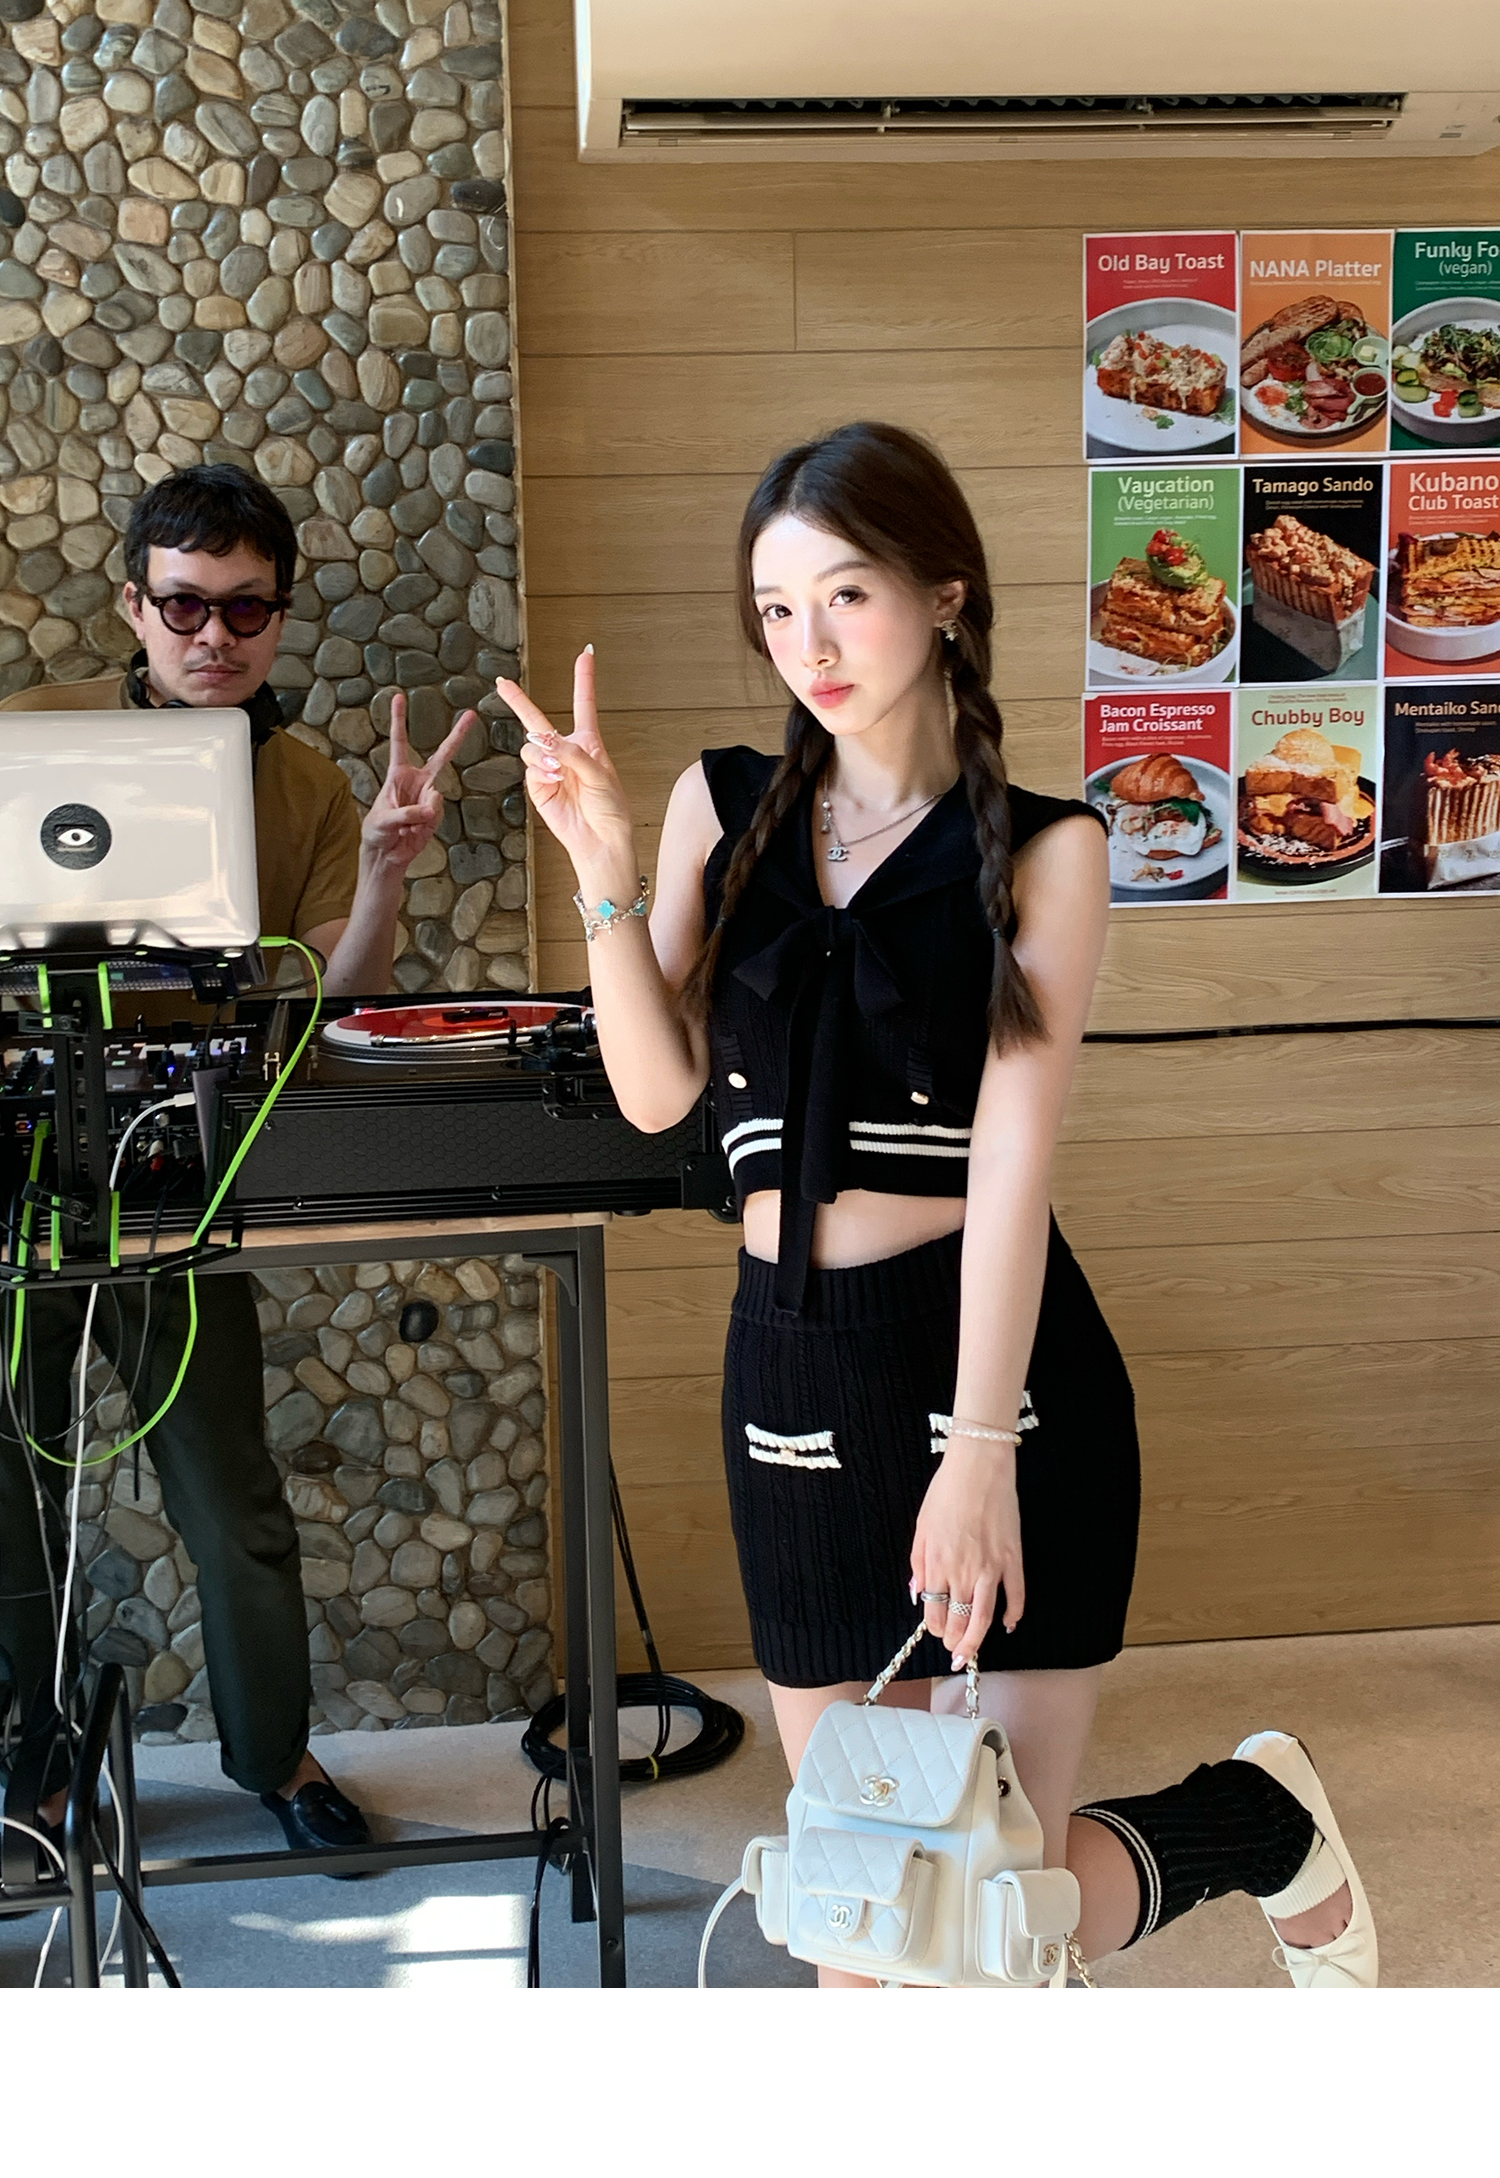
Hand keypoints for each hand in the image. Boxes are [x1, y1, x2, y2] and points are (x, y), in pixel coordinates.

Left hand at [362, 692, 475, 872]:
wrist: (386, 856)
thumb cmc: (377, 832)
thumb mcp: (383, 820)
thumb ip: (406, 813)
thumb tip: (431, 808)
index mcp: (398, 774)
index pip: (399, 742)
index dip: (399, 720)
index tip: (399, 696)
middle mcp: (417, 781)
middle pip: (442, 755)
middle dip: (457, 736)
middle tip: (472, 715)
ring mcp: (429, 798)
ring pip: (435, 798)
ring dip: (419, 815)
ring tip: (403, 828)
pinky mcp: (436, 816)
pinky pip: (436, 815)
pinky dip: (423, 826)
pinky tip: (412, 833)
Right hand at [504, 649, 636, 884]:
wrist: (600, 840)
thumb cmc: (610, 808)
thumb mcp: (600, 774)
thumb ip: (573, 753)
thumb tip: (544, 742)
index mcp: (588, 743)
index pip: (584, 704)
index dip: (583, 678)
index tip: (586, 654)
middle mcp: (566, 752)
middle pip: (537, 720)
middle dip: (518, 700)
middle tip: (501, 683)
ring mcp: (549, 768)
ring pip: (531, 747)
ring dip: (542, 755)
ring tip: (559, 772)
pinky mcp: (538, 786)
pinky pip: (530, 768)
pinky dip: (540, 770)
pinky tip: (554, 779)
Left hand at [910, 1440, 1024, 1667]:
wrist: (978, 1469)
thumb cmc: (946, 1493)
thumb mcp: (921, 1528)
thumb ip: (919, 1564)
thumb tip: (917, 1594)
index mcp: (938, 1565)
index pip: (934, 1612)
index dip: (934, 1628)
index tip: (936, 1632)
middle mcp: (964, 1573)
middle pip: (958, 1620)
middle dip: (954, 1640)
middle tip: (953, 1650)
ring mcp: (992, 1569)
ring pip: (985, 1617)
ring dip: (976, 1639)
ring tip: (970, 1653)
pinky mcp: (1013, 1559)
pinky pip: (1016, 1596)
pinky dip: (1015, 1615)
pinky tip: (1010, 1626)